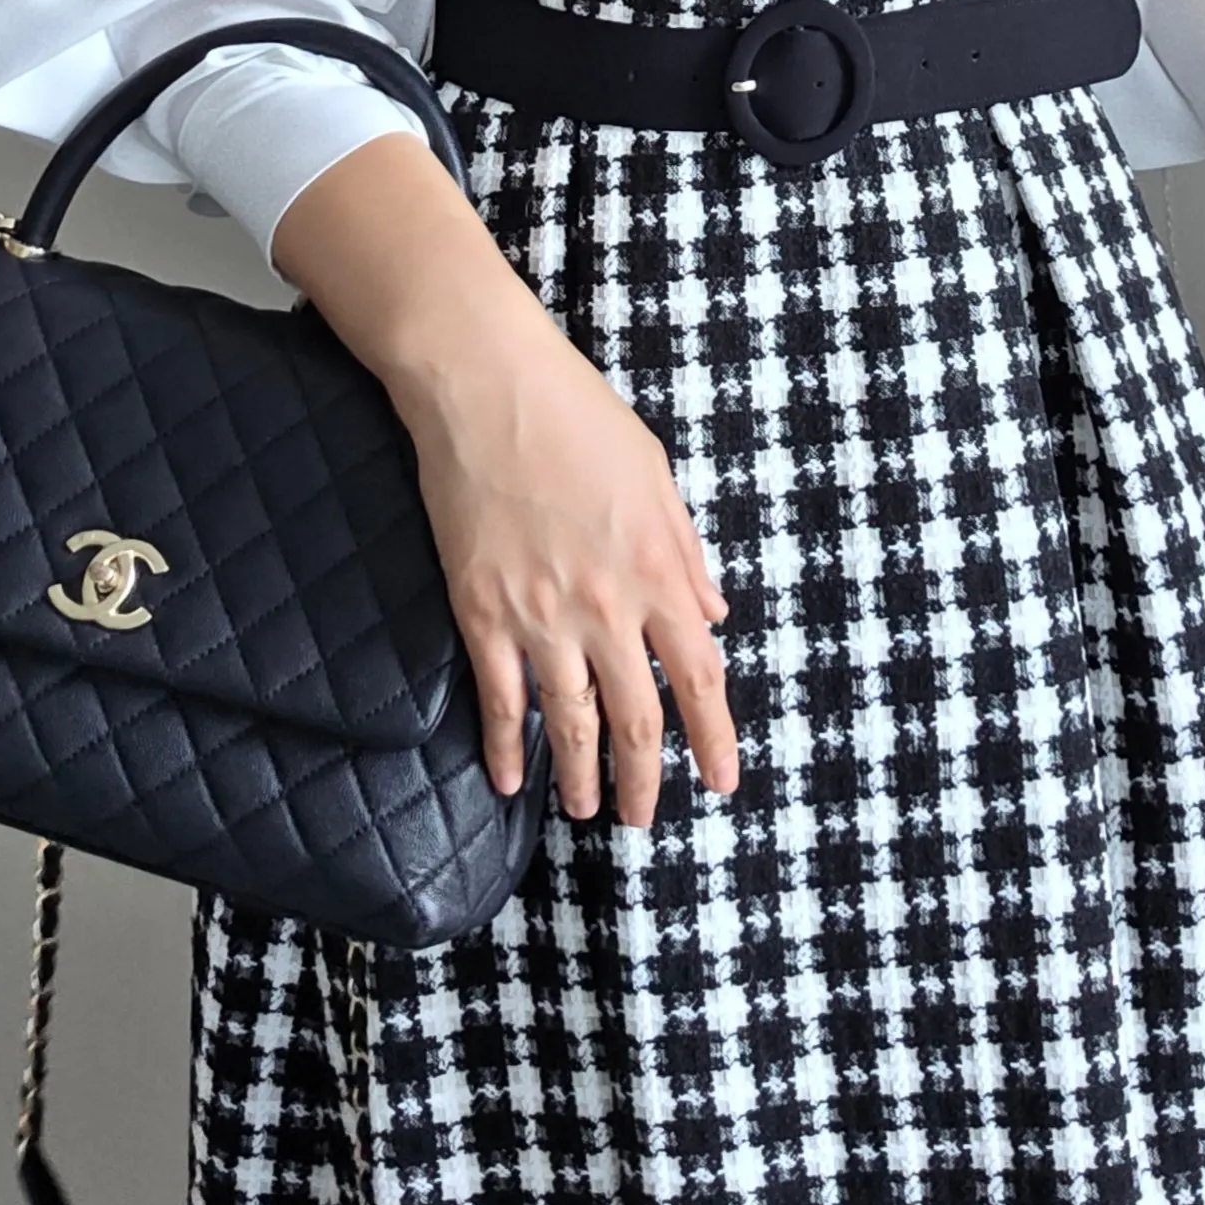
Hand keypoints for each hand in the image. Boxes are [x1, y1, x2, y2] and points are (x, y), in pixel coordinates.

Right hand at [387, 284, 738, 826]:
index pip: (700, 678)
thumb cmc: (579, 417)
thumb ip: (688, 555)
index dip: (713, 739)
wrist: (487, 387)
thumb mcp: (658, 477)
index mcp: (660, 570)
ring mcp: (542, 614)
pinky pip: (497, 697)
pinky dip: (503, 745)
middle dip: (644, 779)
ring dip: (579, 776)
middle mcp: (608, 606)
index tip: (722, 781)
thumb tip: (713, 617)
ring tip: (584, 810)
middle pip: (636, 718)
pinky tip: (508, 778)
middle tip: (644, 817)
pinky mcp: (482, 611)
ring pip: (569, 721)